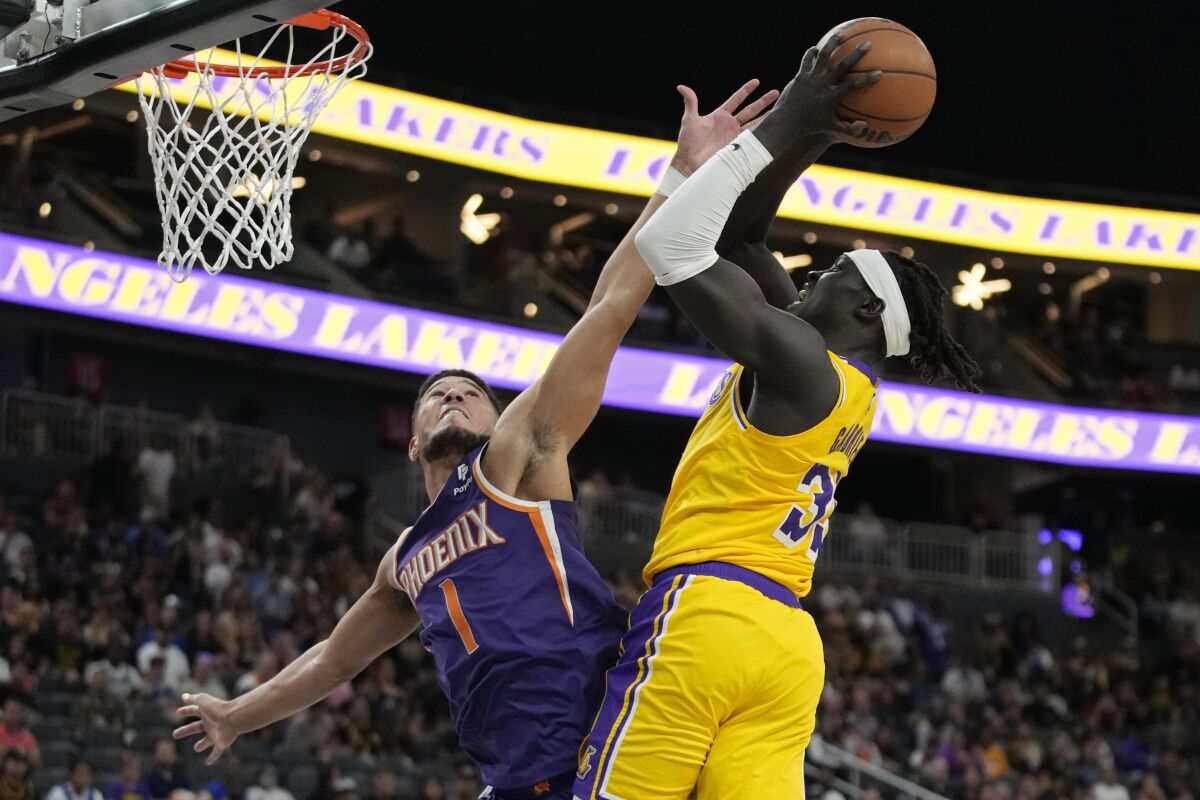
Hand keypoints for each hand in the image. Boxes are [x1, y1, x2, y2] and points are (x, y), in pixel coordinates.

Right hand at [174, 693, 238, 765]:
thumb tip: (183, 696)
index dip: (186, 711)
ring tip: (196, 748)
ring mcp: (216, 734)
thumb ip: (193, 699)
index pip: (194, 711)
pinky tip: (208, 762)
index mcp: (206, 713)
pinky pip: (216, 751)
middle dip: (185, 731)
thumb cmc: (217, 709)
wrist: (233, 718)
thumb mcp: (202, 701)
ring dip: (202, 744)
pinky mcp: (221, 743)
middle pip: (195, 728)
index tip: (178, 712)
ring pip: (207, 740)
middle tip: (175, 734)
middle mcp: (210, 723)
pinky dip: (212, 757)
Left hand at [670, 78, 779, 175]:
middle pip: (750, 110)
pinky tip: (772, 128)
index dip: (746, 91)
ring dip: (766, 116)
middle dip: (763, 101)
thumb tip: (681, 87)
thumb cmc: (687, 142)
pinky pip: (751, 138)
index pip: (736, 100)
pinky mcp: (736, 147)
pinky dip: (761, 133)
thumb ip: (690, 102)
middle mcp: (729, 125)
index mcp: (720, 116)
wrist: (689, 162)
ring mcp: (734, 136)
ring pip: (754, 123)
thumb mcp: (689, 119)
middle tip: (776, 93)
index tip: (757, 81)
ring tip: (779, 109)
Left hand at [756, 35, 880, 151]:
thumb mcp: (831, 129)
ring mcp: (811, 78)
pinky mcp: (800, 75)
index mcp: (831, 97)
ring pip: (824, 56)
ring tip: (840, 35)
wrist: (787, 122)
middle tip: (868, 44)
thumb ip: (849, 128)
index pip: (853, 86)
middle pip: (842, 65)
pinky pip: (807, 60)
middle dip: (856, 54)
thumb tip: (866, 126)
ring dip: (833, 43)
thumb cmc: (811, 127)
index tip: (879, 72)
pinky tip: (817, 49)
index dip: (867, 79)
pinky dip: (812, 53)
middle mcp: (822, 84)